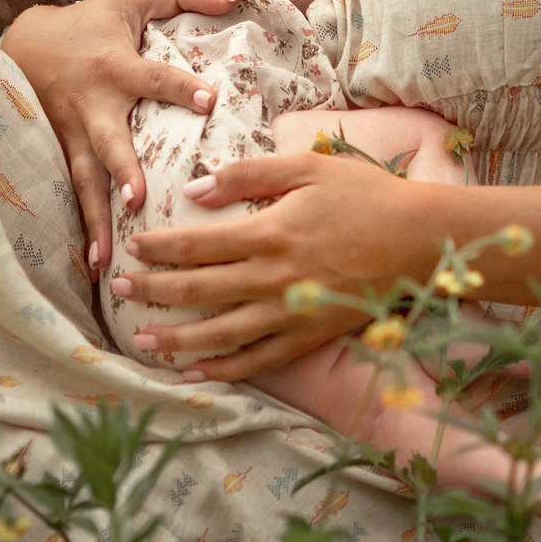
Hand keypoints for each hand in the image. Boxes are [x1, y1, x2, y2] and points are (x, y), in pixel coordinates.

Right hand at [0, 0, 237, 270]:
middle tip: (137, 199)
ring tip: (107, 256)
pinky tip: (91, 265)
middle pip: (108, 142)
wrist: (21, 43)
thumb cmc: (88, 24)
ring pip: (84, 180)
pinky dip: (79, 228)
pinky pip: (70, 194)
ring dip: (96, 218)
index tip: (207, 100)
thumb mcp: (130, 0)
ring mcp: (71, 135)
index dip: (178, 87)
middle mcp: (91, 106)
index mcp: (114, 67)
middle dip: (121, 170)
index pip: (151, 77)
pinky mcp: (59, 154)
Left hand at [117, 150, 440, 380]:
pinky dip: (224, 370)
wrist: (421, 240)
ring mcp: (291, 312)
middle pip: (199, 290)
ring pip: (221, 334)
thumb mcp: (307, 168)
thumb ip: (248, 175)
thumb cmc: (366, 195)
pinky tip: (195, 374)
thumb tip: (194, 189)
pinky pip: (259, 360)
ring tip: (143, 340)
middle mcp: (274, 278)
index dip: (159, 248)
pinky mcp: (309, 336)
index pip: (197, 244)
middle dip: (154, 291)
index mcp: (270, 232)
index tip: (132, 248)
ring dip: (177, 339)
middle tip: (119, 290)